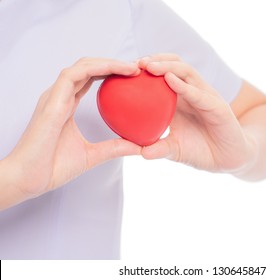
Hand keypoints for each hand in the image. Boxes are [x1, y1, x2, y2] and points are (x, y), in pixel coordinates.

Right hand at [1, 58, 140, 208]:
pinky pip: (73, 76)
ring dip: (109, 63)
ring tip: (132, 67)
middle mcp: (60, 96)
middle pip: (89, 68)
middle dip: (113, 63)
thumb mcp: (92, 155)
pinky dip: (96, 69)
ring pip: (82, 66)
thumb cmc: (52, 167)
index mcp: (66, 104)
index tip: (134, 76)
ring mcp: (54, 96)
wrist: (28, 179)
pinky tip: (116, 70)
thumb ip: (114, 148)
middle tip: (137, 68)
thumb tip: (139, 147)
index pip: (90, 79)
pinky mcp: (51, 102)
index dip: (111, 72)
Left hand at [139, 54, 253, 172]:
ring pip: (187, 72)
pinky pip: (200, 94)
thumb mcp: (175, 150)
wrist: (229, 161)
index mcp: (180, 100)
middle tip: (132, 64)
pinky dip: (184, 86)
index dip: (145, 70)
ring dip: (166, 67)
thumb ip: (158, 148)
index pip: (162, 75)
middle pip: (174, 66)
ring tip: (147, 66)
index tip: (122, 71)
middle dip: (154, 60)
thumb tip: (135, 151)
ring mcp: (206, 97)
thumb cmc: (202, 151)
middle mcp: (193, 93)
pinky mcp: (218, 107)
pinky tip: (169, 81)